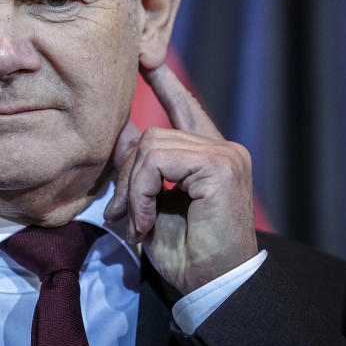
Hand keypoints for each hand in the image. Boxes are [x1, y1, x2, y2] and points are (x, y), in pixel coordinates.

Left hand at [103, 63, 258, 293]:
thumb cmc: (186, 253)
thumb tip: (120, 130)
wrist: (210, 286)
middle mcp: (223, 148)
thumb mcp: (153, 202)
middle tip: (120, 214)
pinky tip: (144, 222)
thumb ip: (142, 165)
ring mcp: (225, 155)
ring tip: (134, 222)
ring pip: (152, 146)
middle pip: (153, 135)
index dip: (166, 84)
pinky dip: (141, 192)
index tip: (148, 59)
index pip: (186, 107)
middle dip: (127, 174)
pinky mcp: (220, 165)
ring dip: (132, 189)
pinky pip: (158, 162)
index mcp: (211, 155)